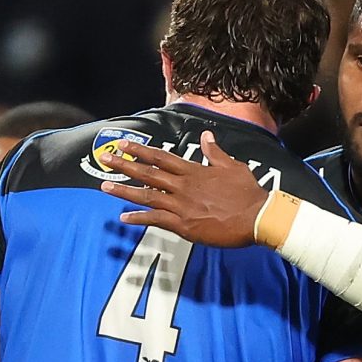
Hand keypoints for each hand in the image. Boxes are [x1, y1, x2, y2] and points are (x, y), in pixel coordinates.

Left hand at [103, 131, 267, 247]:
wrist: (256, 217)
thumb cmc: (248, 192)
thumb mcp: (233, 166)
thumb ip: (215, 152)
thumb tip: (206, 136)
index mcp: (194, 171)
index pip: (162, 157)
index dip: (141, 150)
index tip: (124, 145)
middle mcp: (183, 185)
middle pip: (148, 173)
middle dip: (125, 165)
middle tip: (105, 159)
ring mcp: (181, 205)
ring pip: (148, 195)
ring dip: (124, 191)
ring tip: (104, 187)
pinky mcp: (183, 224)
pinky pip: (156, 220)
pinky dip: (139, 218)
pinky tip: (124, 218)